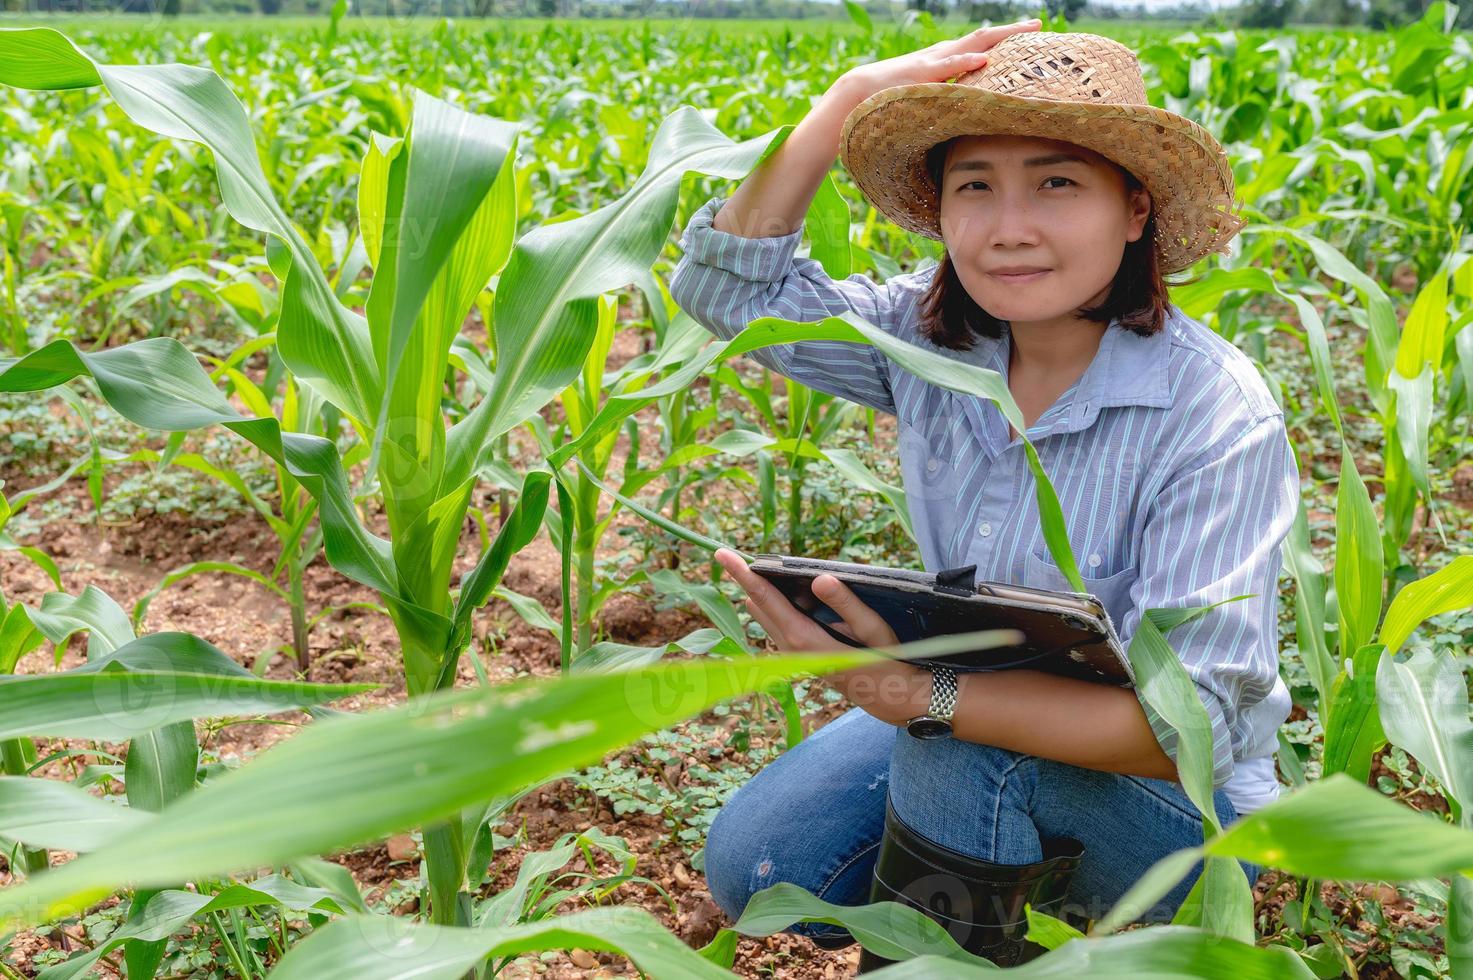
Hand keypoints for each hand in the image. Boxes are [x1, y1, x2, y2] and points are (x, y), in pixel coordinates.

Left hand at [712, 548, 898, 651]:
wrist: (887, 698)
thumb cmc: (884, 661)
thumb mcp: (872, 630)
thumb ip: (846, 604)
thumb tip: (819, 578)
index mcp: (802, 638)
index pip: (764, 599)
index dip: (742, 574)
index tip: (721, 553)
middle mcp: (788, 647)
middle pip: (757, 604)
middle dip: (749, 577)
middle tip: (745, 551)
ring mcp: (790, 652)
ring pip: (764, 614)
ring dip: (764, 590)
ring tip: (775, 569)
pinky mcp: (796, 653)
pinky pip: (776, 621)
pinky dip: (776, 602)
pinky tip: (794, 591)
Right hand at [832, 18, 1041, 106]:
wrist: (855, 95)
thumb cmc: (887, 101)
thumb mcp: (923, 98)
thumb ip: (942, 99)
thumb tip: (963, 113)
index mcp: (943, 60)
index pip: (979, 46)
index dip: (1004, 40)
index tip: (1029, 37)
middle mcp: (941, 55)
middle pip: (983, 38)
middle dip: (1011, 31)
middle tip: (1039, 25)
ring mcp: (932, 63)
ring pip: (971, 44)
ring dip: (999, 37)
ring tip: (1024, 31)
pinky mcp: (920, 75)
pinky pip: (947, 67)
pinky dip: (965, 61)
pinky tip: (984, 59)